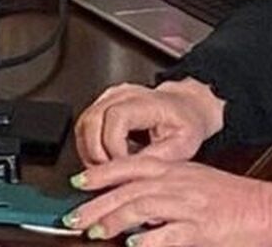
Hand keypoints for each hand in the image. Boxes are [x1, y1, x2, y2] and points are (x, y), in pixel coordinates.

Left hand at [66, 155, 271, 246]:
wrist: (267, 209)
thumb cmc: (232, 199)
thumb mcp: (194, 183)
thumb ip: (163, 188)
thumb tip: (130, 201)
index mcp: (177, 170)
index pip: (132, 166)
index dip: (102, 172)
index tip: (78, 181)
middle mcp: (180, 184)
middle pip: (130, 189)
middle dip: (97, 202)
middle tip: (73, 216)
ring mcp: (190, 206)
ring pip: (144, 207)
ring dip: (115, 219)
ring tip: (95, 231)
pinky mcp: (202, 230)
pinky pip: (170, 234)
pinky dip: (150, 240)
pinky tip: (133, 245)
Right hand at [74, 79, 224, 166]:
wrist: (188, 109)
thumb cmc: (186, 124)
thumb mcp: (181, 147)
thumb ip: (153, 161)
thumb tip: (129, 177)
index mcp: (148, 101)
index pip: (116, 117)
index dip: (113, 146)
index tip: (121, 165)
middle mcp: (125, 94)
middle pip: (92, 119)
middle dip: (96, 153)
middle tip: (109, 173)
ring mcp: (111, 96)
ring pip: (84, 123)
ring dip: (89, 152)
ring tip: (108, 168)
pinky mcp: (103, 104)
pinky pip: (84, 125)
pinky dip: (88, 147)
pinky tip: (105, 158)